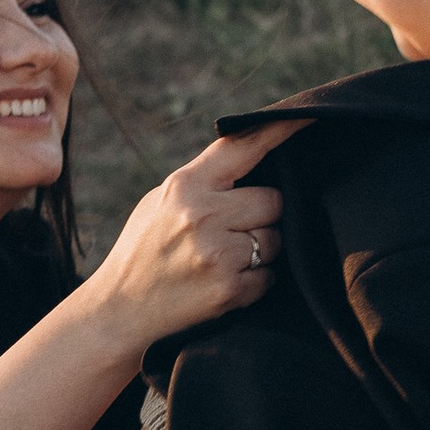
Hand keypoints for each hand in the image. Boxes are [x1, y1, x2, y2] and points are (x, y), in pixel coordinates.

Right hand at [86, 123, 297, 349]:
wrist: (119, 312)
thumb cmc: (143, 251)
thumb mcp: (160, 203)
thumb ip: (203, 182)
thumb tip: (254, 158)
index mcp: (185, 186)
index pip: (243, 147)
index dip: (280, 130)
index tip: (310, 117)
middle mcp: (202, 215)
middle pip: (273, 200)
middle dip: (263, 214)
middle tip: (235, 230)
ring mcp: (217, 253)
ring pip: (275, 239)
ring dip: (261, 250)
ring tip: (223, 259)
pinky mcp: (229, 290)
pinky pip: (269, 276)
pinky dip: (255, 281)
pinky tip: (224, 283)